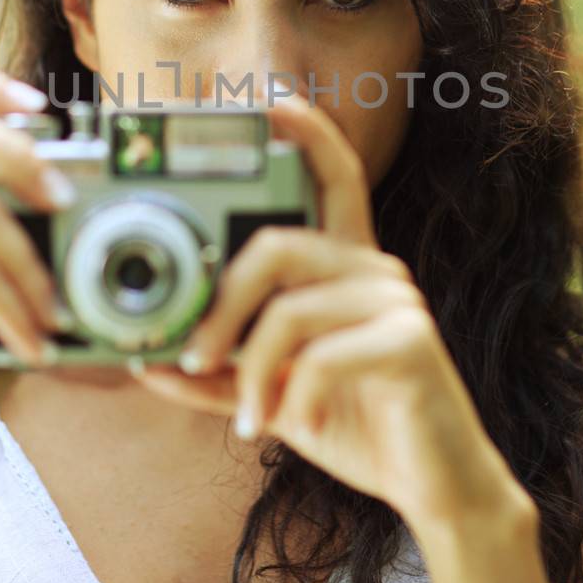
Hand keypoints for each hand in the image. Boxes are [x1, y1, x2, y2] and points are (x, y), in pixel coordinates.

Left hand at [132, 95, 522, 527]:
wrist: (435, 484)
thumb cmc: (356, 423)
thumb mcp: (276, 395)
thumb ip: (219, 376)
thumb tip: (147, 364)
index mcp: (346, 267)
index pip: (334, 178)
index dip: (308, 132)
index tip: (270, 99)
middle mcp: (375, 269)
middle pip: (279, 244)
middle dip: (222, 303)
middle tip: (193, 354)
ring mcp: (397, 302)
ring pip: (289, 310)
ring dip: (249, 369)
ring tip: (245, 414)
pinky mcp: (411, 343)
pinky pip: (319, 357)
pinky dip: (290, 398)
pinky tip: (292, 424)